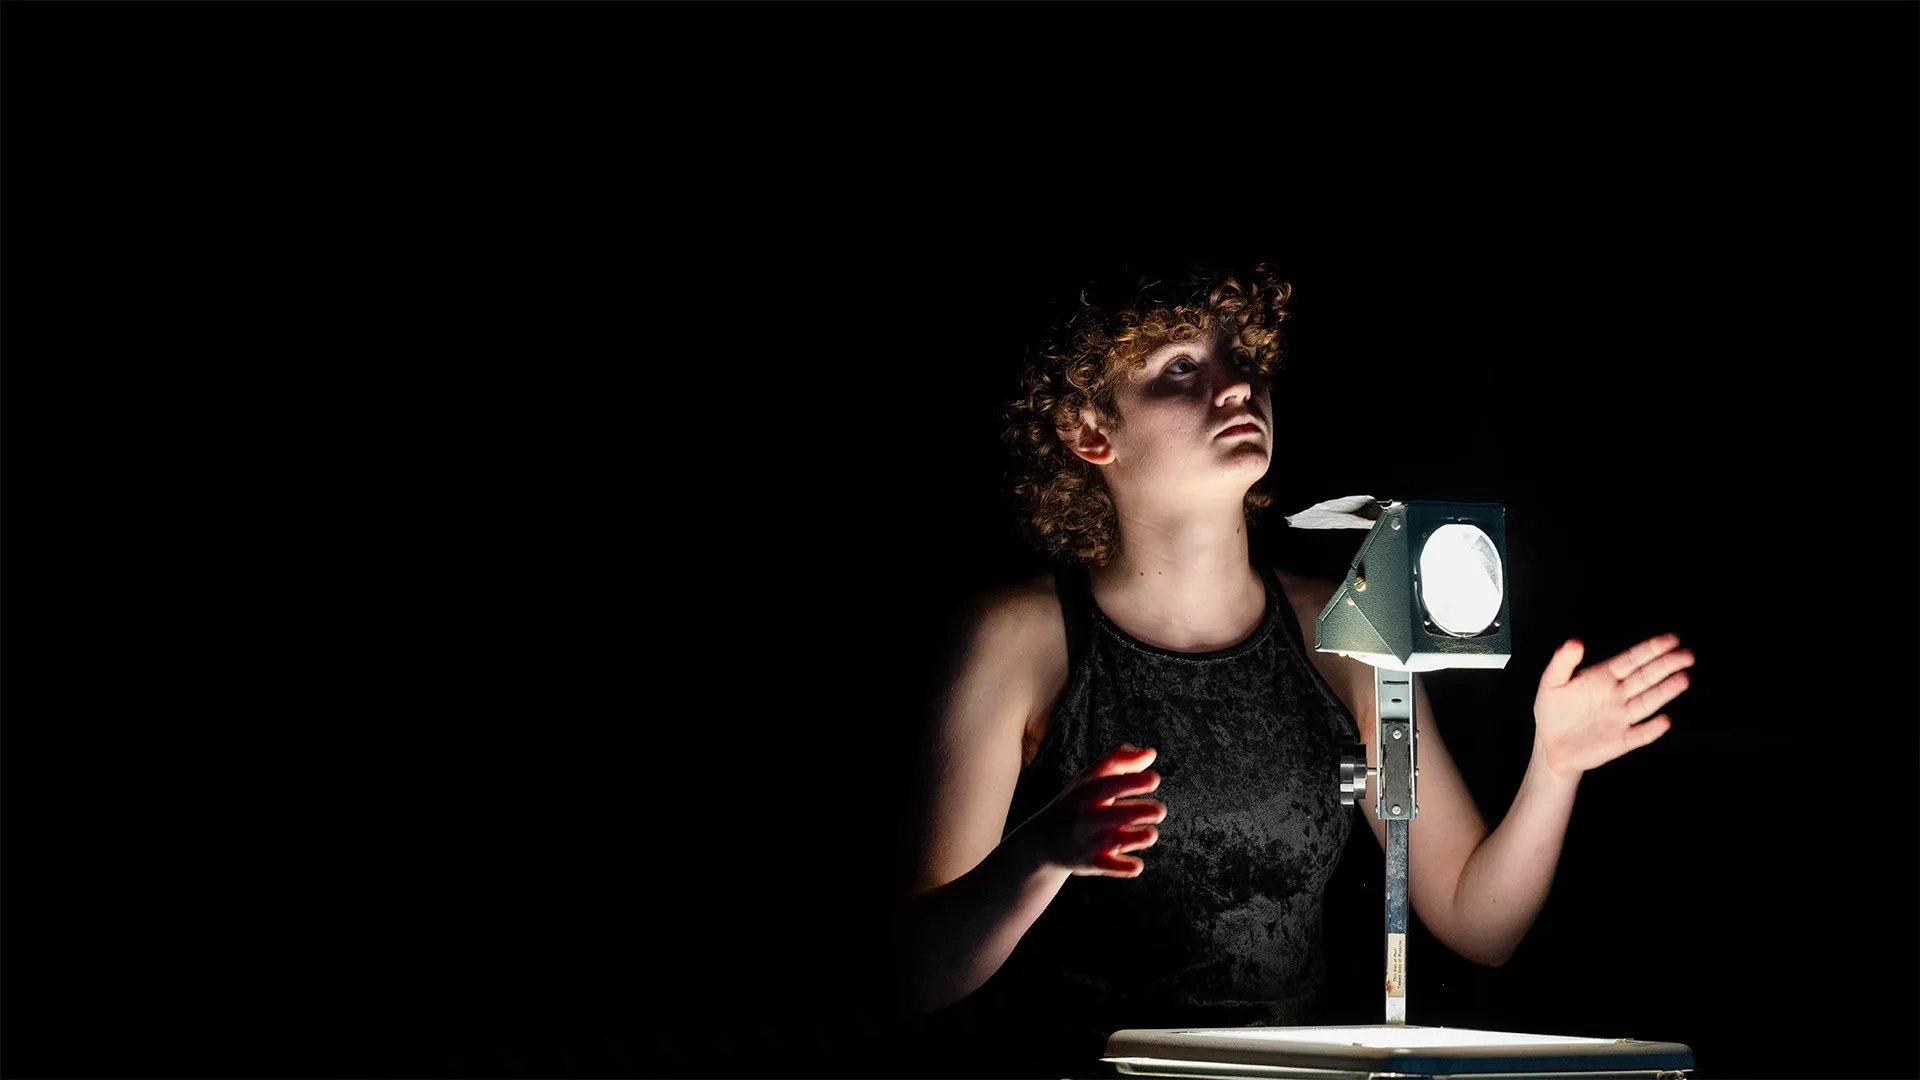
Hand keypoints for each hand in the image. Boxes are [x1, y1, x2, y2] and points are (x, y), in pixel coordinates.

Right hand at [1016, 743, 1166, 877]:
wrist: (1043, 841)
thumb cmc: (1076, 803)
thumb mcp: (1090, 779)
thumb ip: (1120, 762)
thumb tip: (1151, 753)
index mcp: (1086, 792)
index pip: (1110, 783)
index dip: (1134, 780)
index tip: (1155, 779)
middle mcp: (1087, 816)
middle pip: (1119, 813)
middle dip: (1144, 811)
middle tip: (1160, 811)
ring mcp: (1088, 840)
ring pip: (1120, 840)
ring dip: (1141, 837)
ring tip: (1149, 834)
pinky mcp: (1092, 862)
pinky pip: (1113, 867)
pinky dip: (1128, 867)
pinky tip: (1137, 864)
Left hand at [1533, 634, 1694, 778]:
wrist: (1550, 745)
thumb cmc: (1553, 711)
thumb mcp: (1551, 682)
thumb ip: (1562, 662)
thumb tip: (1574, 641)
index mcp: (1605, 677)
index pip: (1632, 660)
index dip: (1651, 649)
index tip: (1671, 639)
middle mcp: (1619, 695)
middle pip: (1646, 677)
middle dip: (1666, 665)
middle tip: (1687, 655)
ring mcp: (1622, 718)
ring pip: (1647, 702)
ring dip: (1665, 692)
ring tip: (1683, 679)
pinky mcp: (1621, 741)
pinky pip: (1640, 734)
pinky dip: (1652, 729)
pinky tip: (1664, 721)